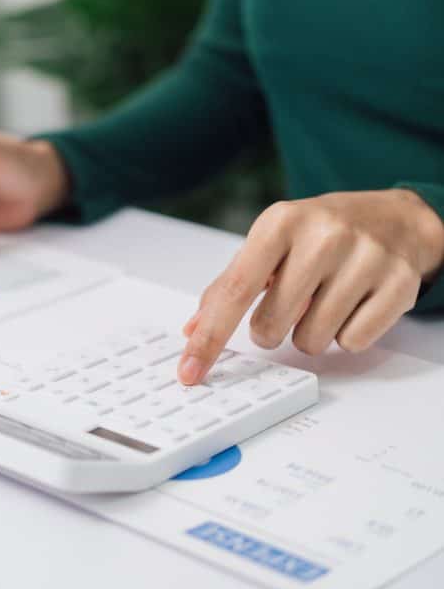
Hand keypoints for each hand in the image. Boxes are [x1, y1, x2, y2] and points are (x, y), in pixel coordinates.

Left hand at [179, 190, 443, 383]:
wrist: (394, 219)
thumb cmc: (323, 233)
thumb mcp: (273, 242)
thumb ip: (231, 283)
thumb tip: (194, 328)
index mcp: (281, 221)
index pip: (235, 290)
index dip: (210, 337)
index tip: (190, 370)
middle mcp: (323, 235)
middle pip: (270, 325)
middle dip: (273, 328)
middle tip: (293, 303)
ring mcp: (364, 258)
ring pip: (311, 341)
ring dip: (312, 332)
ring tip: (327, 299)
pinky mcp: (398, 284)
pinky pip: (352, 343)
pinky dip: (348, 333)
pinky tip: (355, 303)